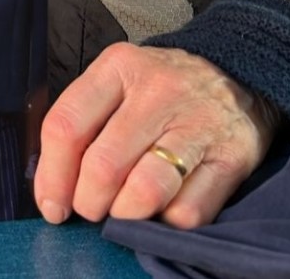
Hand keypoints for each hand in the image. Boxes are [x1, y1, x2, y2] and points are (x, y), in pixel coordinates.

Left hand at [33, 43, 279, 228]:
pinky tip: (163, 207)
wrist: (238, 73)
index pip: (67, 125)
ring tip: (123, 210)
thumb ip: (83, 120)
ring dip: (125, 214)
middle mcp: (157, 91)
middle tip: (90, 208)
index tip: (51, 204)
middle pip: (103, 165)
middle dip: (88, 201)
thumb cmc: (160, 86)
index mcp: (118, 67)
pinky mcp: (232, 159)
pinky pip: (189, 211)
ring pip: (145, 191)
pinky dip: (167, 222)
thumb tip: (51, 185)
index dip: (52, 175)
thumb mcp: (117, 79)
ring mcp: (198, 124)